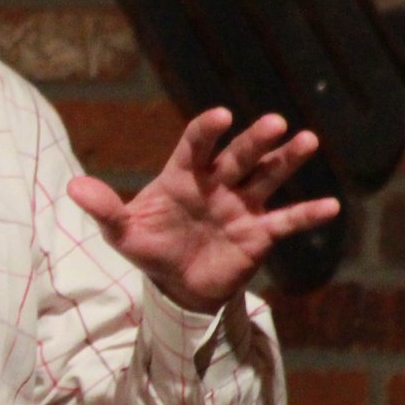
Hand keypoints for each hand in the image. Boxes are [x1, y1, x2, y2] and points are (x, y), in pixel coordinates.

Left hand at [68, 108, 341, 313]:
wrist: (177, 288)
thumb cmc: (150, 249)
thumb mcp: (122, 233)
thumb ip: (104, 209)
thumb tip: (72, 188)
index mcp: (184, 177)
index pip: (196, 146)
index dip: (207, 131)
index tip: (220, 116)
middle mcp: (218, 184)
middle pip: (239, 156)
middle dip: (255, 140)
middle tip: (275, 122)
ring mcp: (242, 206)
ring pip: (268, 176)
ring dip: (287, 160)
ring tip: (307, 140)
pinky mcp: (259, 233)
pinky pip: (286, 221)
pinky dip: (308, 214)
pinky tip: (332, 206)